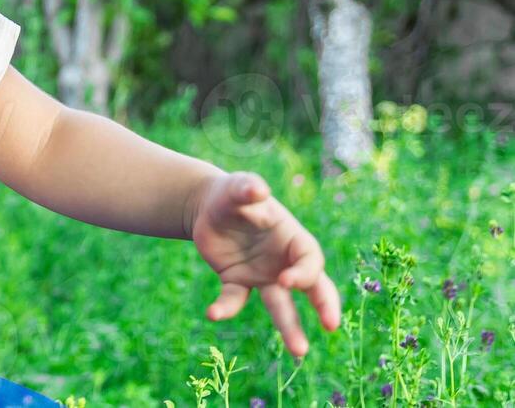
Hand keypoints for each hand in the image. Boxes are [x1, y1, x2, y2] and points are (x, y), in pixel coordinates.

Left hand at [188, 171, 341, 358]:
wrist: (208, 206)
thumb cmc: (232, 193)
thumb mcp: (238, 187)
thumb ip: (247, 188)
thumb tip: (258, 190)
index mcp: (293, 239)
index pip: (310, 261)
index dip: (304, 273)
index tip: (286, 281)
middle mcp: (284, 262)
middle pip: (313, 287)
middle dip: (325, 306)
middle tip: (332, 326)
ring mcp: (263, 276)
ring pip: (281, 305)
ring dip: (290, 328)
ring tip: (299, 353)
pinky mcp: (237, 282)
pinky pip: (235, 299)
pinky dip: (226, 308)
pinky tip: (213, 314)